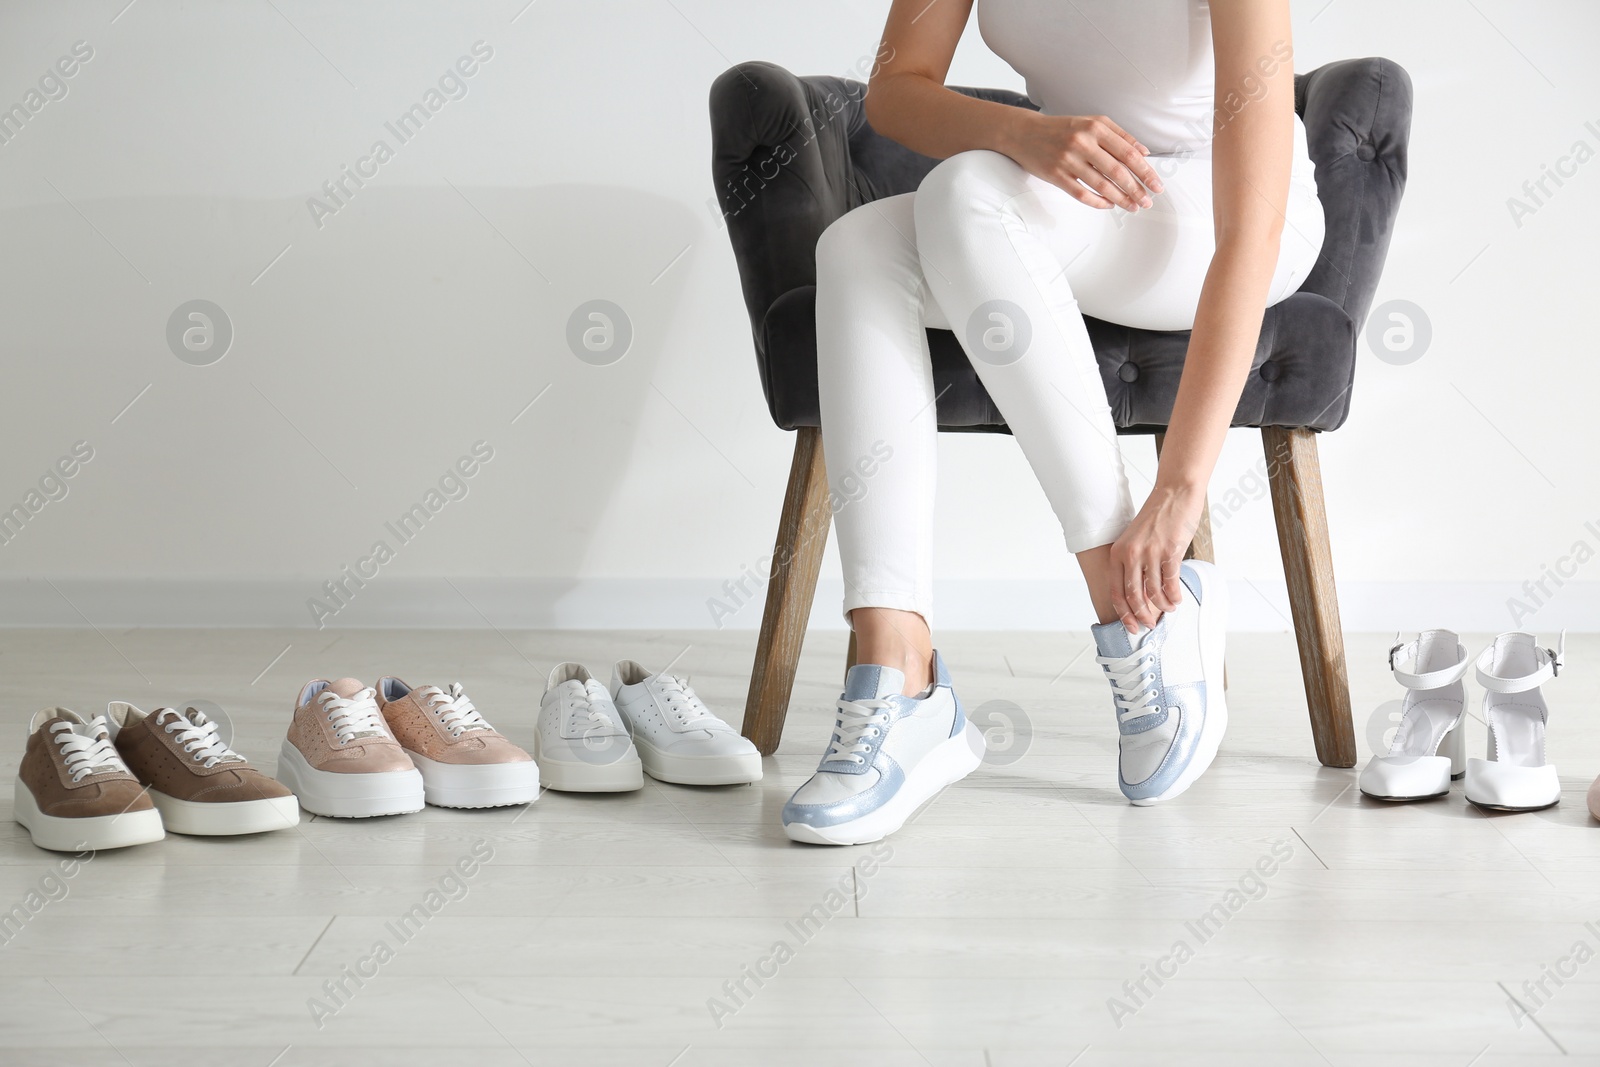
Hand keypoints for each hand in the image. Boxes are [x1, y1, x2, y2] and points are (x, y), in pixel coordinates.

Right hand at [1005, 113, 1164, 211]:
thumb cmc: (1061, 129)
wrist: (1024, 133)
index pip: (1128, 153)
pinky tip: (1109, 205)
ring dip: (1121, 199)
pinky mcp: (1056, 175)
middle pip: (1118, 171)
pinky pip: (1082, 194)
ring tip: (1133, 207)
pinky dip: (1098, 202)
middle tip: (1148, 201)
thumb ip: (1119, 135)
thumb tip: (1144, 153)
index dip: (1145, 171)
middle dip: (1137, 189)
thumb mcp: (1091, 123)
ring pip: (1102, 185)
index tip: (1157, 185)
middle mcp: (1083, 142)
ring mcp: (1068, 159)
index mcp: (1095, 127)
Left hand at [1108, 484, 1205, 632]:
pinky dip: (1174, 596)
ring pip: (1154, 593)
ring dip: (1163, 606)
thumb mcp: (1134, 539)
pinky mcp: (1170, 552)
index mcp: (1118, 552)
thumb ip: (1133, 562)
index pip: (1116, 591)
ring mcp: (1150, 553)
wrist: (1174, 493)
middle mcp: (1131, 554)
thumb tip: (1138, 592)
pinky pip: (1170, 584)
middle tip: (1150, 624)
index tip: (1130, 626)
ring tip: (1169, 608)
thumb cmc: (1156, 517)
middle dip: (1142, 616)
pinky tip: (1177, 599)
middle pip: (1133, 597)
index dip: (1123, 613)